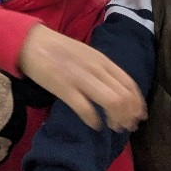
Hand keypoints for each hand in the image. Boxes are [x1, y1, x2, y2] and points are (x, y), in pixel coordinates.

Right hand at [17, 24, 145, 132]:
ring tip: (114, 127)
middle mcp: (96, 69)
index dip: (137, 103)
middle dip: (129, 115)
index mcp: (103, 60)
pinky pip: (86, 108)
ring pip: (111, 102)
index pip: (129, 84)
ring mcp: (80, 78)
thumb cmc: (59, 50)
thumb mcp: (87, 55)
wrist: (31, 42)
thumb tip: (116, 89)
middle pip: (124, 96)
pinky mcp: (64, 88)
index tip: (139, 116)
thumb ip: (101, 69)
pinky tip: (95, 125)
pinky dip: (94, 120)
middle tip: (127, 127)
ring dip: (116, 119)